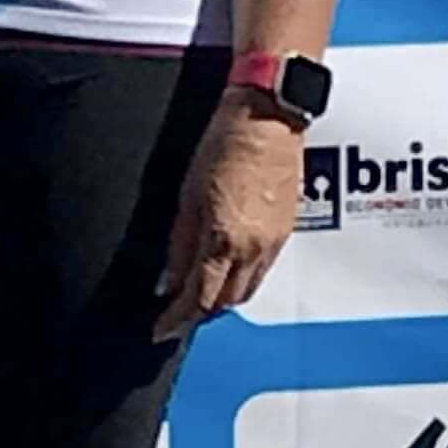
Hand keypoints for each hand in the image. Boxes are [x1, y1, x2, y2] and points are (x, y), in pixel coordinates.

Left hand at [153, 94, 303, 339]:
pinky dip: (242, 278)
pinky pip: (263, 270)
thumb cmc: (224, 145)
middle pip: (226, 302)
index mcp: (225, 240)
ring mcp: (274, 242)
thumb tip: (169, 280)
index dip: (177, 318)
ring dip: (224, 298)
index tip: (161, 328)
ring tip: (201, 292)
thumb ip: (180, 244)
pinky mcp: (286, 231)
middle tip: (177, 311)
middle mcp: (254, 249)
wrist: (267, 118)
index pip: (199, 298)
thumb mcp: (187, 197)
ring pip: (248, 290)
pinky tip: (227, 267)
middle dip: (200, 312)